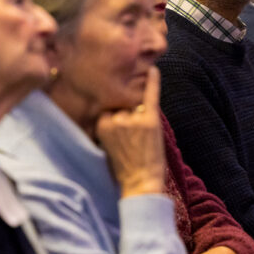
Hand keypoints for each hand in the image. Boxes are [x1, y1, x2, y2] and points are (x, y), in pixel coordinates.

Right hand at [96, 67, 165, 197]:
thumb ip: (106, 125)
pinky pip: (151, 95)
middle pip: (122, 103)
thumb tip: (111, 106)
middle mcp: (114, 118)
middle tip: (134, 130)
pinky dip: (153, 81)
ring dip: (139, 108)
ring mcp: (132, 118)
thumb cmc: (123, 168)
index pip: (108, 105)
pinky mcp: (149, 120)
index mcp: (100, 124)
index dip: (115, 109)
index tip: (118, 114)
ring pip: (135, 103)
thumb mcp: (105, 144)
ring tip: (144, 127)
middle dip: (127, 111)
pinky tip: (153, 69)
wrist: (140, 184)